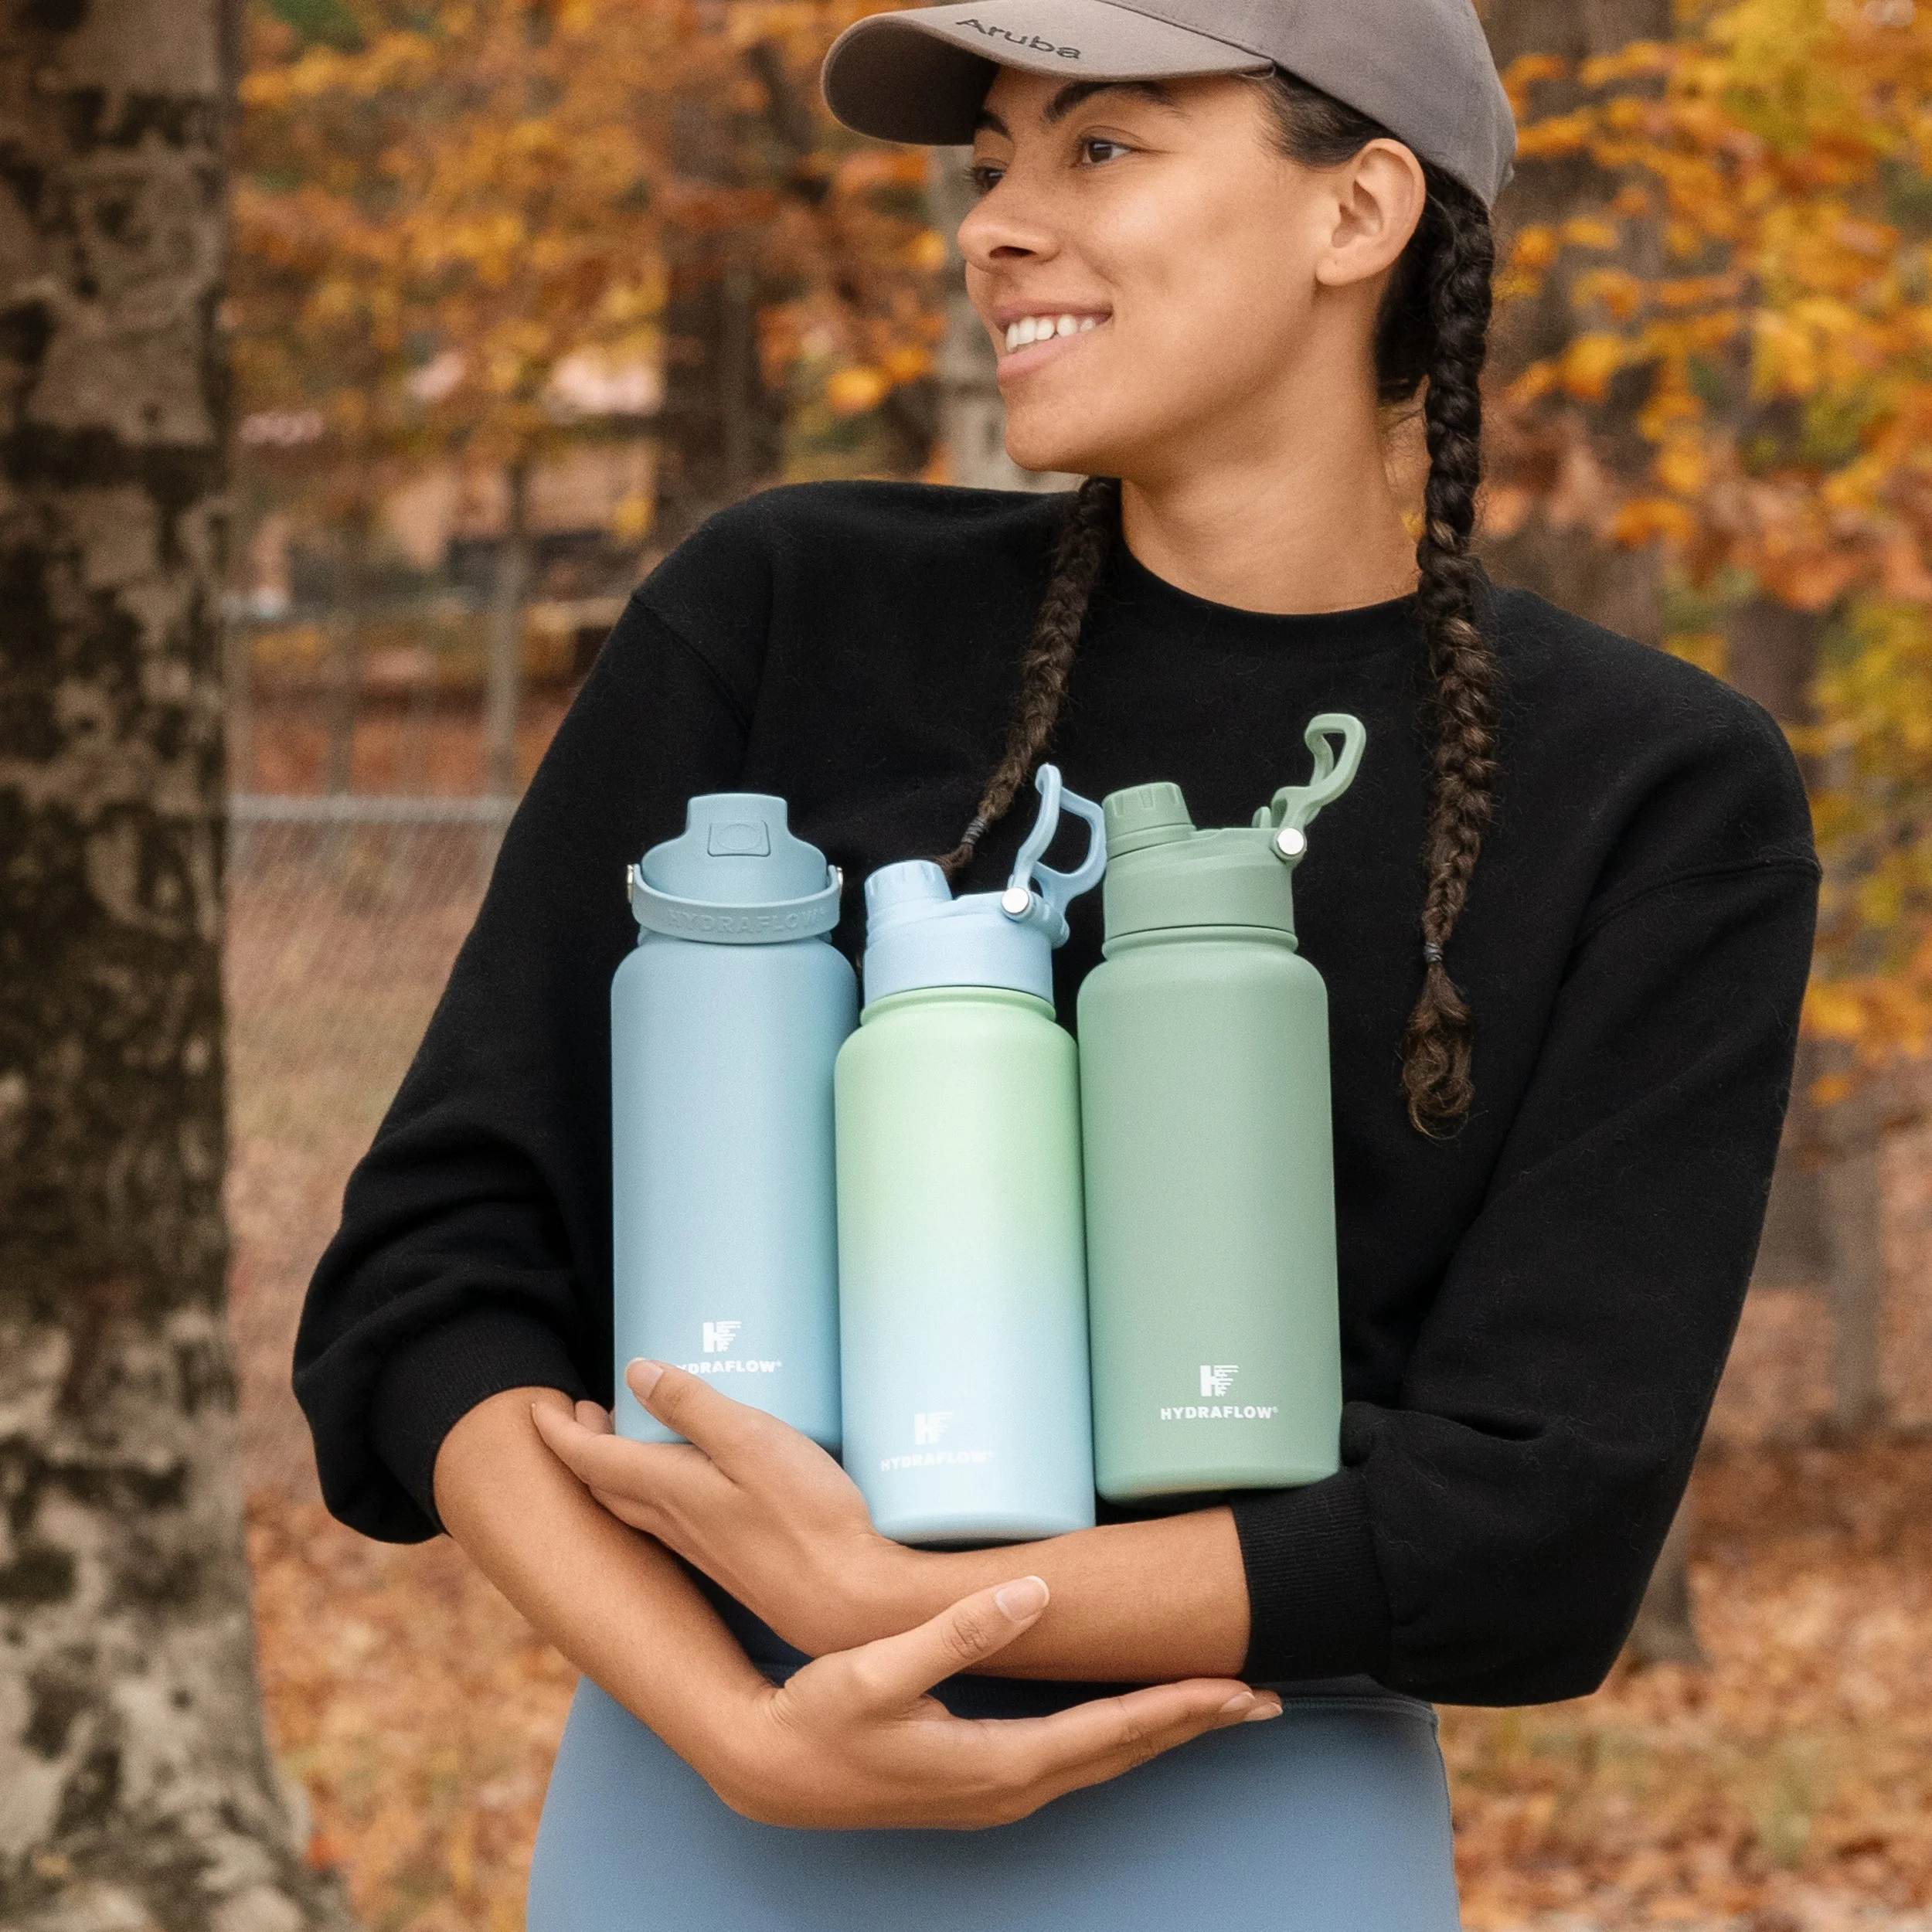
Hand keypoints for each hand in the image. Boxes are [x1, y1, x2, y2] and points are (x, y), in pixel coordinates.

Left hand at [531, 1360, 906, 1657]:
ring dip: (615, 1471)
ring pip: (635, 1506)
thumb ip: (694, 1406)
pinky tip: (683, 1483)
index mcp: (670, 1490)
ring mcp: (702, 1547)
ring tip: (625, 1438)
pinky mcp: (730, 1560)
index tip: (538, 1408)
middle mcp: (675, 1523)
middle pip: (606, 1485)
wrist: (848, 1602)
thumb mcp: (752, 1441)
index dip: (560, 1432)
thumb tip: (636, 1372)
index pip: (593, 1459)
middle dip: (583, 1448)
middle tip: (580, 1412)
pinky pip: (667, 1521)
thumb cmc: (807, 1519)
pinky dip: (653, 1492)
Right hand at [702, 1571, 1279, 1828]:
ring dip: (1161, 1730)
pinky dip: (1119, 1735)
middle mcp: (1010, 1788)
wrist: (772, 1771)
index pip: (1112, 1732)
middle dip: (1193, 1723)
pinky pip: (1074, 1758)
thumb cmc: (822, 1719)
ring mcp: (997, 1792)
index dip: (1178, 1707)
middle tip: (1262, 1697)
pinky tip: (1131, 1717)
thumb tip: (1033, 1592)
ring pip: (1102, 1759)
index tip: (1237, 1688)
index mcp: (999, 1763)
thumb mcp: (880, 1668)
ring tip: (1215, 1704)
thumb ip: (959, 1631)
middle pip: (1123, 1752)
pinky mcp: (983, 1781)